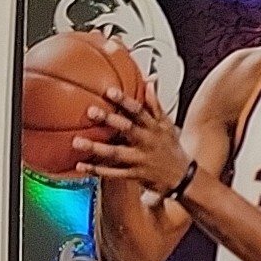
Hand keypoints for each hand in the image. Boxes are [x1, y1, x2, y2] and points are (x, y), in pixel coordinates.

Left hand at [73, 80, 191, 195]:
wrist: (183, 177)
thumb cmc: (171, 148)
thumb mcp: (168, 124)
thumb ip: (155, 105)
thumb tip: (149, 83)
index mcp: (154, 127)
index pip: (139, 110)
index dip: (125, 101)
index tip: (110, 91)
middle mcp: (146, 142)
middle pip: (127, 129)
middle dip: (109, 120)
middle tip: (91, 111)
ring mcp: (140, 159)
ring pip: (116, 152)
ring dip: (96, 147)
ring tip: (78, 141)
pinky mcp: (135, 175)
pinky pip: (114, 173)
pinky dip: (97, 170)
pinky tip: (81, 165)